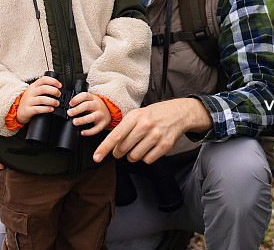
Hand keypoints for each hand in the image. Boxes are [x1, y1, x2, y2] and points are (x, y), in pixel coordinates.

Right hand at [16, 75, 61, 124]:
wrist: (18, 111)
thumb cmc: (29, 101)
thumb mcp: (34, 92)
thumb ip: (43, 88)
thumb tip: (57, 89)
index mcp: (33, 86)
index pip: (43, 79)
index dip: (53, 81)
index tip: (59, 85)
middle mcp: (31, 93)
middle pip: (44, 88)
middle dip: (54, 91)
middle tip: (59, 94)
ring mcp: (29, 101)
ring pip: (42, 99)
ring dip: (52, 101)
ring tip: (56, 103)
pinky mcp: (28, 110)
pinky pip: (38, 109)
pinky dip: (46, 109)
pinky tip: (51, 109)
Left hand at [67, 93, 110, 135]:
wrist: (109, 111)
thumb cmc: (96, 106)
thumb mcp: (91, 100)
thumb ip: (82, 102)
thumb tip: (69, 108)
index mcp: (93, 98)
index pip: (85, 95)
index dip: (77, 99)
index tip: (70, 103)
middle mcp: (97, 105)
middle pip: (87, 106)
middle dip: (77, 109)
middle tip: (69, 113)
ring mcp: (101, 114)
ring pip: (92, 117)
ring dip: (82, 120)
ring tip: (75, 122)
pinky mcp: (103, 123)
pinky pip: (96, 129)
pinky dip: (89, 132)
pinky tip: (82, 132)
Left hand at [93, 98, 211, 163]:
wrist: (177, 113)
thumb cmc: (153, 115)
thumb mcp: (136, 115)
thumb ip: (124, 129)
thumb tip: (112, 146)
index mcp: (134, 117)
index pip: (115, 136)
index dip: (104, 148)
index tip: (96, 157)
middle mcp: (144, 126)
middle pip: (123, 149)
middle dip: (119, 152)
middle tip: (122, 150)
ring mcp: (155, 136)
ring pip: (134, 156)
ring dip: (132, 156)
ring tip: (137, 148)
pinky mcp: (165, 145)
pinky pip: (147, 160)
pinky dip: (145, 158)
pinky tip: (148, 149)